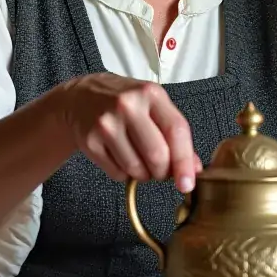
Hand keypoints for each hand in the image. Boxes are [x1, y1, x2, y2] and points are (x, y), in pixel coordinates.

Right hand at [60, 74, 201, 192]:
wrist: (81, 97)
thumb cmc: (126, 102)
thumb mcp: (153, 105)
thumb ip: (175, 134)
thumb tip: (194, 169)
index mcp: (151, 93)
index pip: (176, 130)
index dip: (185, 161)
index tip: (188, 183)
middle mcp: (128, 105)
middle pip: (156, 155)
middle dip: (163, 172)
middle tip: (160, 169)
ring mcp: (106, 123)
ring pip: (136, 168)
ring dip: (143, 174)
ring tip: (139, 159)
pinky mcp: (90, 141)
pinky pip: (117, 173)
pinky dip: (124, 174)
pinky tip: (121, 157)